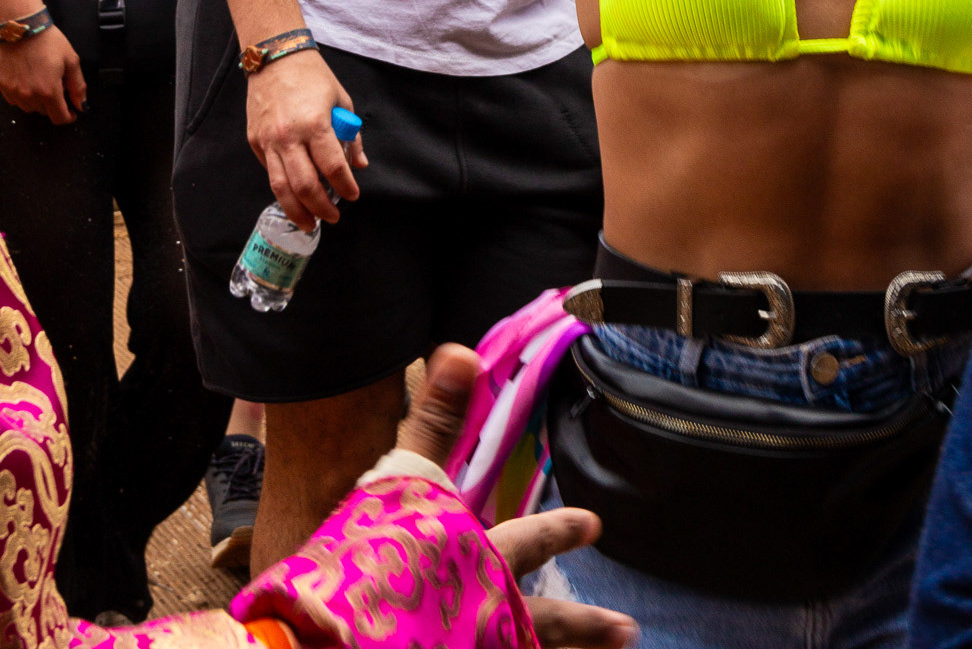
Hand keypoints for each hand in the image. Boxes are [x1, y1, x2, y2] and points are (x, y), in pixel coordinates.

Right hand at [0, 25, 86, 124]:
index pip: (59, 118)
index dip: (68, 117)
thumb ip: (78, 86)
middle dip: (54, 104)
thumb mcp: (71, 60)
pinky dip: (24, 96)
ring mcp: (14, 92)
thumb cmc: (47, 41)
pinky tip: (29, 79)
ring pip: (30, 108)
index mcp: (49, 91)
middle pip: (45, 112)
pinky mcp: (3, 86)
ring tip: (42, 80)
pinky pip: (16, 100)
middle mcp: (30, 95)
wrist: (21, 28)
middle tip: (57, 85)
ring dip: (38, 101)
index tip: (71, 112)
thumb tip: (80, 105)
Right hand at [245, 48, 365, 227]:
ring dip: (296, 210)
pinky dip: (282, 188)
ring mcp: (268, 140)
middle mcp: (289, 136)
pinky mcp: (255, 141)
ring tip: (309, 223)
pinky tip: (292, 197)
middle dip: (321, 207)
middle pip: (305, 185)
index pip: (332, 166)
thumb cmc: (312, 76)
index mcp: (315, 123)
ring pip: (281, 187)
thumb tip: (358, 164)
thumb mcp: (340, 99)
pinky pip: (269, 171)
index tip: (352, 195)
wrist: (275, 57)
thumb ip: (351, 134)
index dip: (344, 186)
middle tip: (332, 218)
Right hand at [399, 345, 636, 648]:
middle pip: (541, 624)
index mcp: (477, 565)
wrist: (343, 638)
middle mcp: (483, 621)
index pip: (529, 542)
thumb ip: (435, 422)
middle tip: (628, 628)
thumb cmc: (374, 562)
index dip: (560, 531)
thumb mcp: (405, 485)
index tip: (595, 526)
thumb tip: (463, 352)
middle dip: (583, 626)